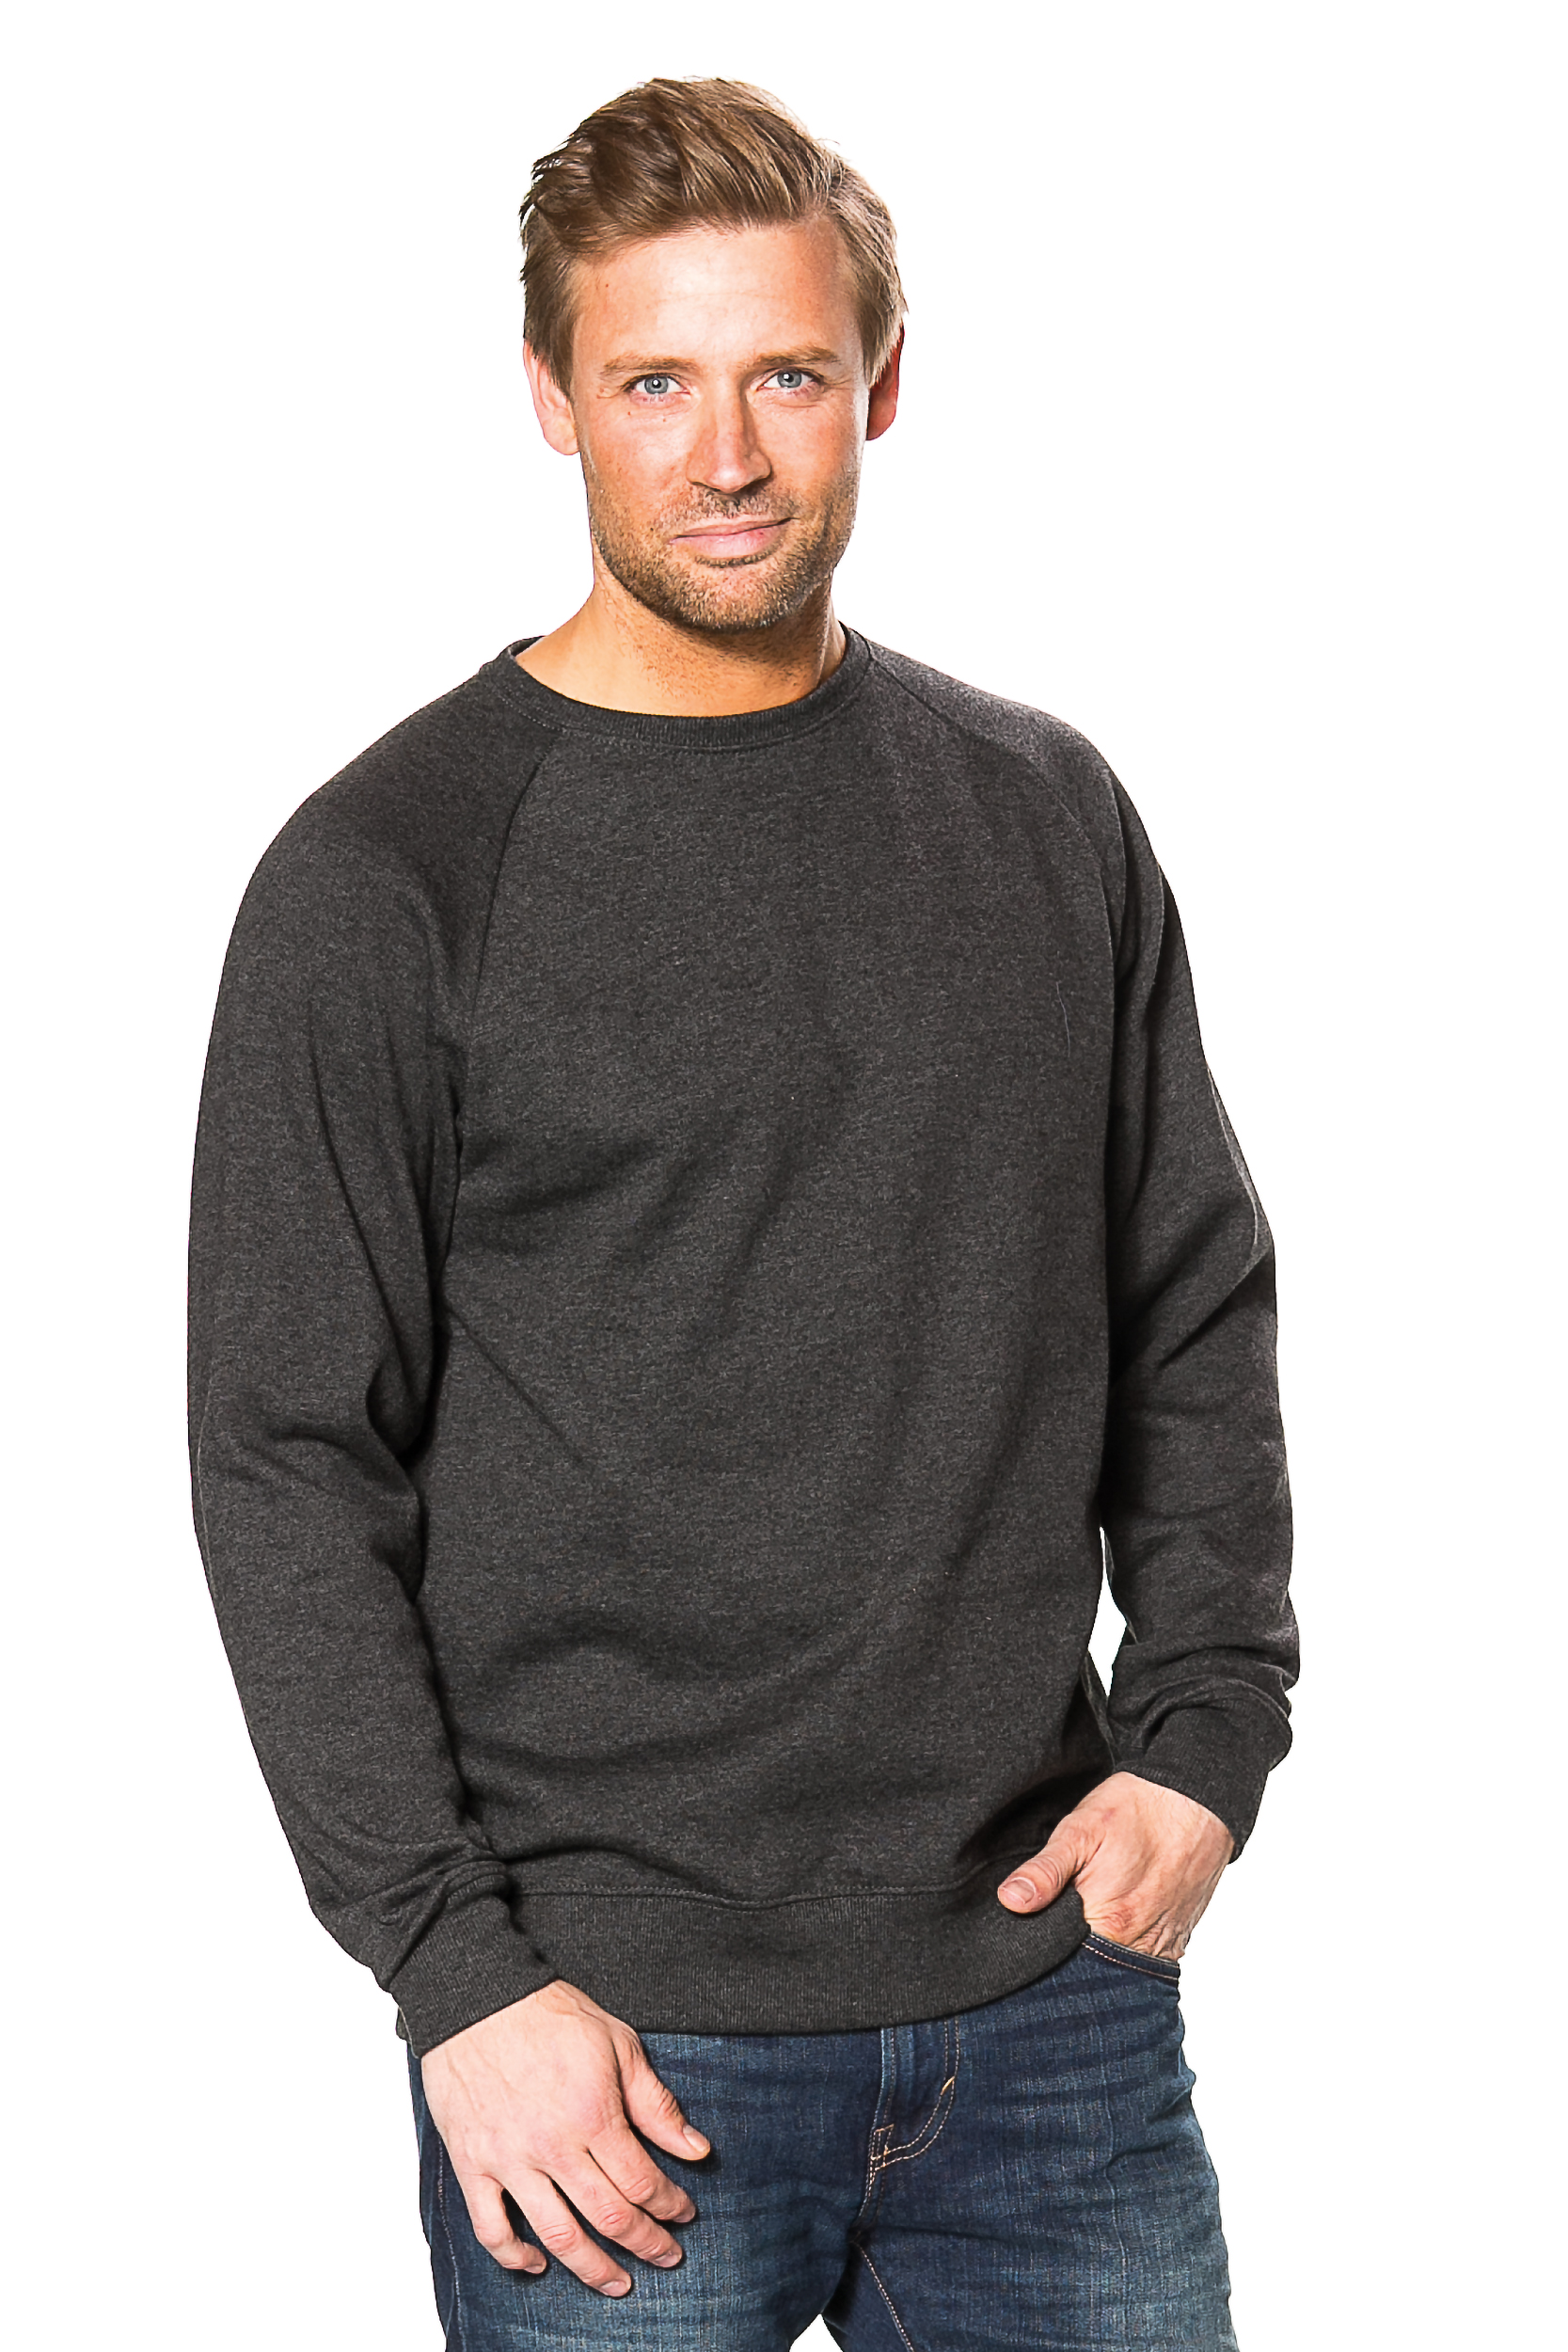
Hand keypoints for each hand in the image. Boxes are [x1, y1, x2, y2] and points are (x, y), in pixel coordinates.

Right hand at [420, 1979, 710, 2296]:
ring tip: (617, 2283)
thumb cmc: (550, 2013)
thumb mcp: (619, 2043)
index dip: (670, 2205)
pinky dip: (515, 2257)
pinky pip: (491, 2229)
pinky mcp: (473, 2164)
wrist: (477, 1996)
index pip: (642, 2181)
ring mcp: (509, 2159)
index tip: (684, 2214)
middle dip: (645, 2244)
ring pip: (558, 2235)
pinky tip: (538, 2263)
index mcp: (594, 2113)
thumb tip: (696, 2149)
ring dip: (593, 2269)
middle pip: (609, 2217)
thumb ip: (656, 2103)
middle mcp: (553, 2145)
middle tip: (666, 2257)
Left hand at [996, 1771, 1233, 1959]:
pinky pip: (1148, 1962)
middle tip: (1057, 1934)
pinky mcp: (1179, 1937)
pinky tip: (1112, 1935)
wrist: (1193, 1798)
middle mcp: (1140, 1944)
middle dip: (1071, 1964)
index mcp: (1109, 1923)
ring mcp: (1164, 1944)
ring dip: (1101, 1961)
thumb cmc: (1135, 1809)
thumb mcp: (1079, 1830)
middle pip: (1095, 1974)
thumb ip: (1045, 1871)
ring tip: (1083, 1936)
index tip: (1028, 1946)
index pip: (1063, 1966)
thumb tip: (1010, 1901)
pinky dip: (1128, 1955)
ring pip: (1121, 1970)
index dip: (1043, 1958)